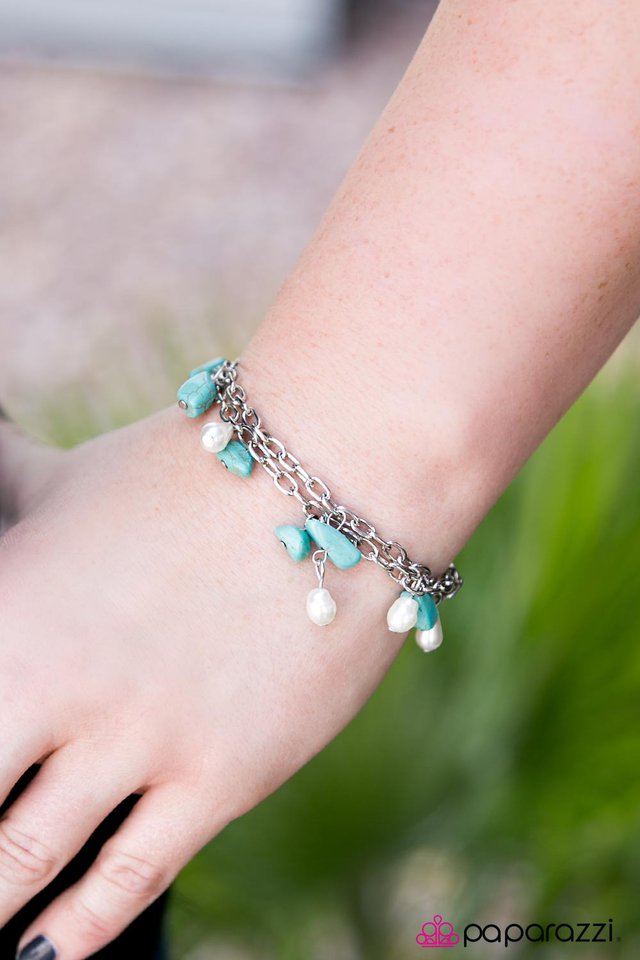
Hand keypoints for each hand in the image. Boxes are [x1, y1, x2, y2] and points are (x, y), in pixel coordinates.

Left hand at [0, 403, 403, 958]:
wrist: (333, 476)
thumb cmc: (194, 471)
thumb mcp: (73, 476)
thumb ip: (7, 478)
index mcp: (2, 609)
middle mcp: (51, 686)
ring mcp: (138, 738)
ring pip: (19, 864)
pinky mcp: (220, 775)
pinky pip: (126, 880)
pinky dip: (75, 932)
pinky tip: (43, 954)